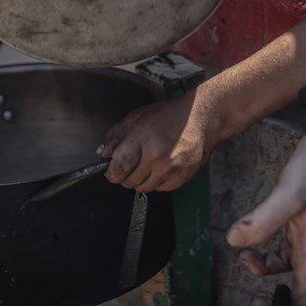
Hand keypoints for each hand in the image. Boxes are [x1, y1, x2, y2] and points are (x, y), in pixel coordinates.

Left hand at [98, 91, 214, 191]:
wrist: (203, 118)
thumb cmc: (170, 116)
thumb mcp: (137, 117)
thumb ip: (116, 135)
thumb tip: (102, 154)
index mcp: (141, 138)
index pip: (117, 169)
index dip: (111, 173)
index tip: (112, 170)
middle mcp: (156, 155)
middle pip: (128, 182)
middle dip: (127, 174)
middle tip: (135, 161)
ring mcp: (170, 168)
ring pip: (143, 188)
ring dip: (142, 179)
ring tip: (150, 162)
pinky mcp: (181, 177)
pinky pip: (160, 189)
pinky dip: (158, 181)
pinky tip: (164, 165)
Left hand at [227, 121, 305, 305]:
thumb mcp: (289, 194)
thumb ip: (262, 221)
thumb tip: (235, 242)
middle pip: (301, 296)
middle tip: (254, 303)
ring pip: (292, 274)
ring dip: (268, 276)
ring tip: (247, 261)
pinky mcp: (304, 225)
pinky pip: (287, 254)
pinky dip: (269, 257)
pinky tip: (253, 245)